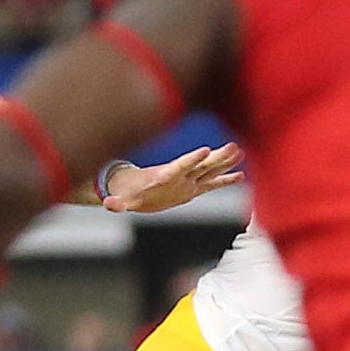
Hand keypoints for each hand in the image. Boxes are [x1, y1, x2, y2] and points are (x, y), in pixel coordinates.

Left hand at [101, 143, 243, 212]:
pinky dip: (226, 180)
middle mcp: (180, 176)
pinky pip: (212, 184)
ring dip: (224, 162)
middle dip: (216, 157)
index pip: (181, 165)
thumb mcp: (124, 200)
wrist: (136, 189)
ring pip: (210, 170)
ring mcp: (188, 181)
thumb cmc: (130, 193)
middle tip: (232, 147)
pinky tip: (241, 175)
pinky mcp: (193, 189)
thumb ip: (118, 203)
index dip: (192, 159)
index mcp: (165, 176)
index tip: (205, 150)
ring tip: (240, 152)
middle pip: (201, 165)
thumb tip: (108, 204)